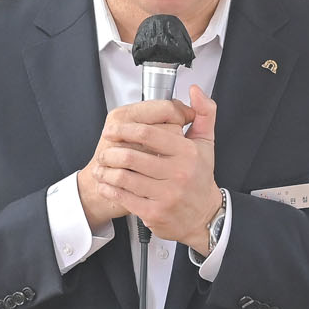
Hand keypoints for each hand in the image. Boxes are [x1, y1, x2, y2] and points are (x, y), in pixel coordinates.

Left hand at [91, 86, 222, 252]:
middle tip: (104, 152)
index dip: (124, 130)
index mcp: (188, 152)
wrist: (204, 217)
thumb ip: (204, 114)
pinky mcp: (155, 212)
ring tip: (102, 167)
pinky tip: (106, 185)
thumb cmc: (200, 178)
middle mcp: (178, 173)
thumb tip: (195, 91)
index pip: (149, 133)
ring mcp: (166, 195)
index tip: (112, 130)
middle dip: (110, 152)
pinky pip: (124, 197)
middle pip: (131, 156)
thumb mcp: (206, 144)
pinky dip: (109, 189)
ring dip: (106, 171)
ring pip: (124, 177)